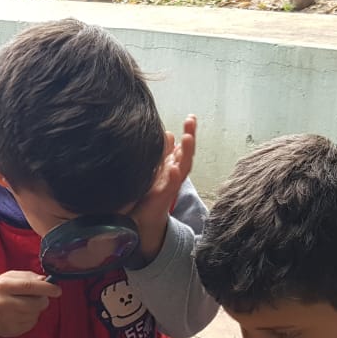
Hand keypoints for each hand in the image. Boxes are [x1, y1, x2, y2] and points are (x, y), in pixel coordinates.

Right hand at [0, 271, 61, 337]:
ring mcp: (5, 319)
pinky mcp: (9, 331)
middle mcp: (2, 303)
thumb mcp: (9, 277)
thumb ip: (28, 277)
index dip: (47, 288)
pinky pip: (31, 324)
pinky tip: (21, 314)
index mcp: (3, 286)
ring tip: (25, 305)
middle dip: (43, 300)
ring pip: (35, 315)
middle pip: (35, 304)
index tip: (57, 290)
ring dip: (36, 310)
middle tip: (40, 298)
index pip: (29, 286)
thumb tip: (46, 281)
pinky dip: (31, 319)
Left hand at [130, 115, 196, 262]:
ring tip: (187, 138)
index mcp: (173, 166)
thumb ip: (162, 153)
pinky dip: (173, 177)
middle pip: (186, 154)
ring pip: (182, 168)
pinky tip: (174, 168)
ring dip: (185, 153)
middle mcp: (174, 175)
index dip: (189, 133)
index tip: (191, 118)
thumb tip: (168, 133)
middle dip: (190, 138)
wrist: (144, 220)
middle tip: (191, 121)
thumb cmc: (150, 193)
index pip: (183, 147)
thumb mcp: (156, 169)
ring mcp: (170, 185)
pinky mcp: (164, 197)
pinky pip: (170, 186)